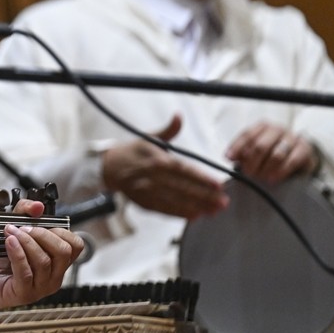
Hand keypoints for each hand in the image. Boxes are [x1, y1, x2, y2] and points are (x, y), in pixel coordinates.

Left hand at [0, 198, 84, 321]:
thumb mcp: (13, 230)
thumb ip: (24, 213)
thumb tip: (38, 206)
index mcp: (57, 262)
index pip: (75, 245)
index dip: (60, 230)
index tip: (39, 224)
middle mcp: (54, 276)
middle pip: (63, 252)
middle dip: (43, 234)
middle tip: (22, 228)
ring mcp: (40, 288)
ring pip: (44, 261)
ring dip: (26, 241)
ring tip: (10, 232)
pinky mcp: (24, 294)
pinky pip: (25, 272)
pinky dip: (17, 253)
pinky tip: (9, 242)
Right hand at [102, 114, 227, 218]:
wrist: (109, 166)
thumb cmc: (134, 151)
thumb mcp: (150, 137)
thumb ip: (169, 130)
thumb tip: (179, 116)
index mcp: (157, 158)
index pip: (184, 169)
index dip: (202, 178)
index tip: (218, 185)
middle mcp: (153, 176)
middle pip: (183, 188)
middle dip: (205, 196)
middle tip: (223, 202)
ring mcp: (148, 190)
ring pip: (176, 201)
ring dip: (196, 207)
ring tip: (214, 210)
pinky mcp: (144, 202)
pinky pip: (164, 210)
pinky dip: (179, 214)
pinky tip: (195, 216)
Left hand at [226, 121, 316, 182]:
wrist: (300, 153)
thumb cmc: (272, 151)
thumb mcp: (256, 149)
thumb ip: (242, 151)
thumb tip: (229, 156)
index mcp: (263, 126)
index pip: (247, 135)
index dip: (236, 147)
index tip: (229, 158)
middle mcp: (277, 129)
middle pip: (261, 145)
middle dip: (251, 161)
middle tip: (247, 173)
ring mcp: (292, 138)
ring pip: (276, 154)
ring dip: (266, 168)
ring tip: (260, 177)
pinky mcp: (304, 150)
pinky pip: (292, 160)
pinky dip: (281, 171)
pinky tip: (273, 178)